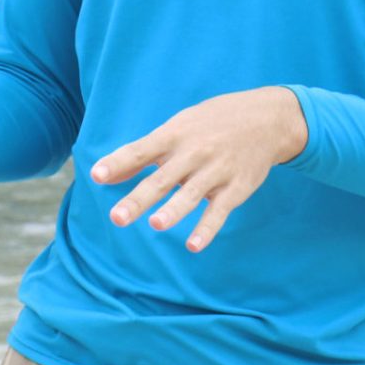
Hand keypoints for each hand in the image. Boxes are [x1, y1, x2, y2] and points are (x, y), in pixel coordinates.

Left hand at [90, 87, 309, 252]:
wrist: (268, 119)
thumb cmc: (211, 124)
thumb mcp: (177, 128)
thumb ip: (142, 153)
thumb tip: (106, 175)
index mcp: (174, 135)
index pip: (140, 150)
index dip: (118, 163)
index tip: (96, 175)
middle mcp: (194, 153)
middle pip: (162, 179)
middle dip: (139, 199)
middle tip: (117, 218)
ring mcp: (216, 171)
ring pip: (191, 195)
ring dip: (173, 210)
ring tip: (155, 224)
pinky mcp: (236, 188)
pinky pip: (219, 211)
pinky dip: (207, 229)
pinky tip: (193, 245)